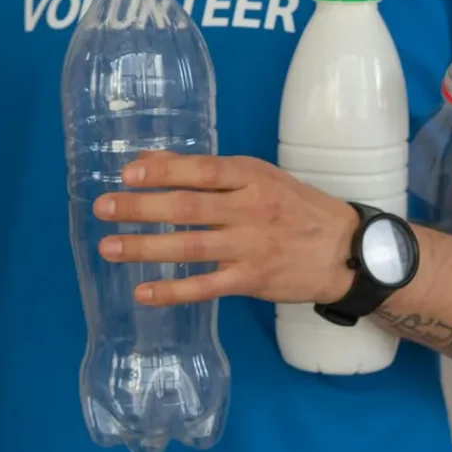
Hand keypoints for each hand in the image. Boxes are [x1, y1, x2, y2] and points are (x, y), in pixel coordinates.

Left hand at [93, 152, 357, 306]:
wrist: (348, 250)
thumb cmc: (296, 208)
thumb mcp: (258, 177)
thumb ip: (207, 169)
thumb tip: (150, 158)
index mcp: (252, 178)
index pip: (203, 170)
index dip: (163, 171)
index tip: (127, 173)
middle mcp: (250, 210)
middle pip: (188, 208)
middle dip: (141, 208)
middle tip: (103, 208)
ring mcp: (250, 247)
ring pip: (191, 247)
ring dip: (146, 248)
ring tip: (109, 248)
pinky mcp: (251, 280)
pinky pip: (206, 287)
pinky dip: (173, 291)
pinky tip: (143, 292)